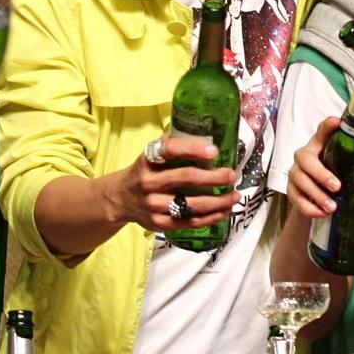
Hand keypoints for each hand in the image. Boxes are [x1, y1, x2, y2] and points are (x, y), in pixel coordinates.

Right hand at [100, 135, 238, 233]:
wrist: (119, 198)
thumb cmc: (144, 171)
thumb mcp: (150, 154)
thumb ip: (172, 144)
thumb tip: (203, 130)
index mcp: (148, 159)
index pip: (170, 149)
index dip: (193, 149)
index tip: (214, 151)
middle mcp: (148, 181)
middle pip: (186, 178)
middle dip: (214, 177)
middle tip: (231, 175)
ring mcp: (153, 205)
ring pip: (190, 204)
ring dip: (217, 201)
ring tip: (234, 196)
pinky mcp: (159, 223)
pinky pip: (189, 222)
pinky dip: (210, 218)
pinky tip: (223, 211)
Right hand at [287, 116, 342, 218]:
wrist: (316, 193)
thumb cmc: (336, 173)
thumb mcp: (350, 167)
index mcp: (321, 144)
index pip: (323, 130)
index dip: (328, 126)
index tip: (337, 122)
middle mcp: (305, 155)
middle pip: (306, 158)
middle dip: (321, 173)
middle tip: (337, 187)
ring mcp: (296, 172)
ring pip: (300, 180)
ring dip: (316, 195)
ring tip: (332, 207)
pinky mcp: (291, 189)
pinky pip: (295, 198)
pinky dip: (308, 207)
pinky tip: (321, 213)